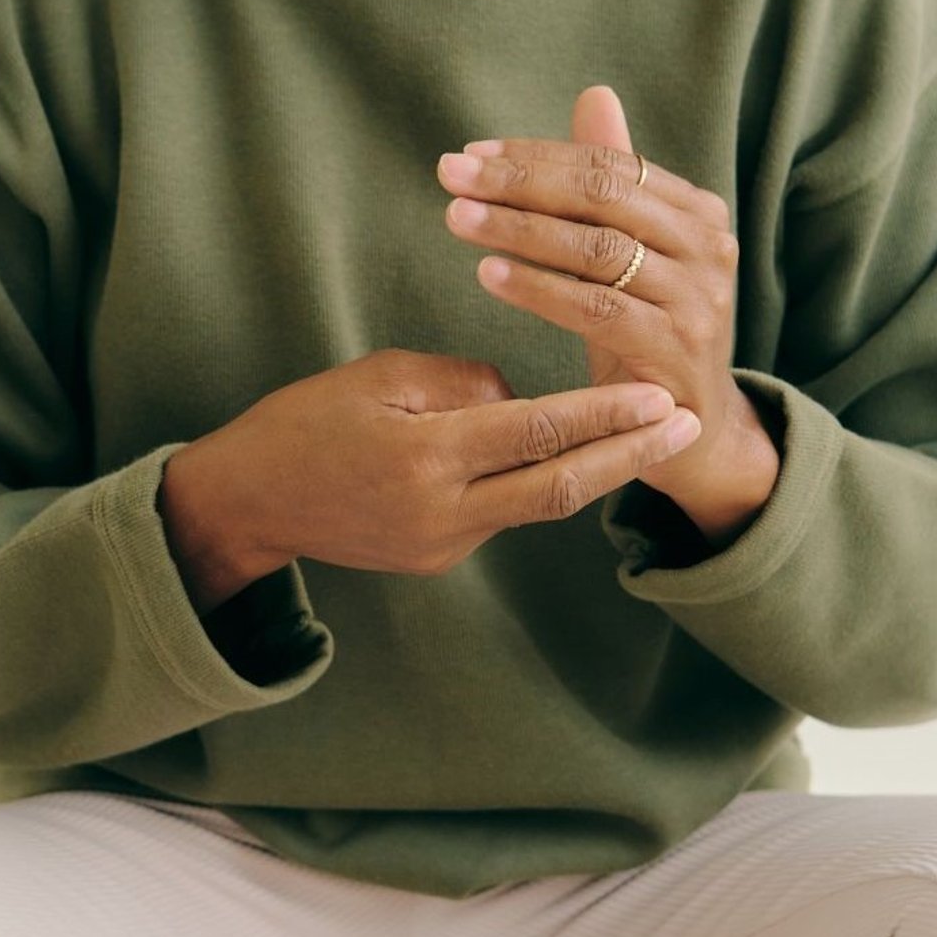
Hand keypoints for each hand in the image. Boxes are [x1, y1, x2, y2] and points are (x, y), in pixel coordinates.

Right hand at [161, 346, 701, 605]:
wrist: (248, 502)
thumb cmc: (306, 422)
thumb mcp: (379, 377)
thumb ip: (461, 385)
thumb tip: (520, 397)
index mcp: (425, 458)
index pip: (536, 432)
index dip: (605, 414)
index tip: (660, 394)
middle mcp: (442, 512)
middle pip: (560, 486)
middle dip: (631, 455)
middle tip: (688, 423)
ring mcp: (443, 545)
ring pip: (538, 502)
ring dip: (597, 468)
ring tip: (652, 433)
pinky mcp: (439, 558)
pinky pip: (503, 511)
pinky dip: (538, 478)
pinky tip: (571, 450)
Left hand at [433, 86, 779, 544]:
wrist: (690, 433)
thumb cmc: (649, 335)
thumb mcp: (630, 255)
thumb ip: (614, 180)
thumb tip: (594, 95)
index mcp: (698, 213)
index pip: (610, 165)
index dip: (536, 155)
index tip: (470, 153)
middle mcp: (707, 247)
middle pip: (603, 197)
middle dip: (520, 182)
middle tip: (451, 172)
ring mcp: (697, 300)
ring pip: (597, 249)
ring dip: (519, 229)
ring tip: (456, 219)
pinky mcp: (674, 350)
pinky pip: (596, 308)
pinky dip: (538, 288)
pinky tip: (488, 275)